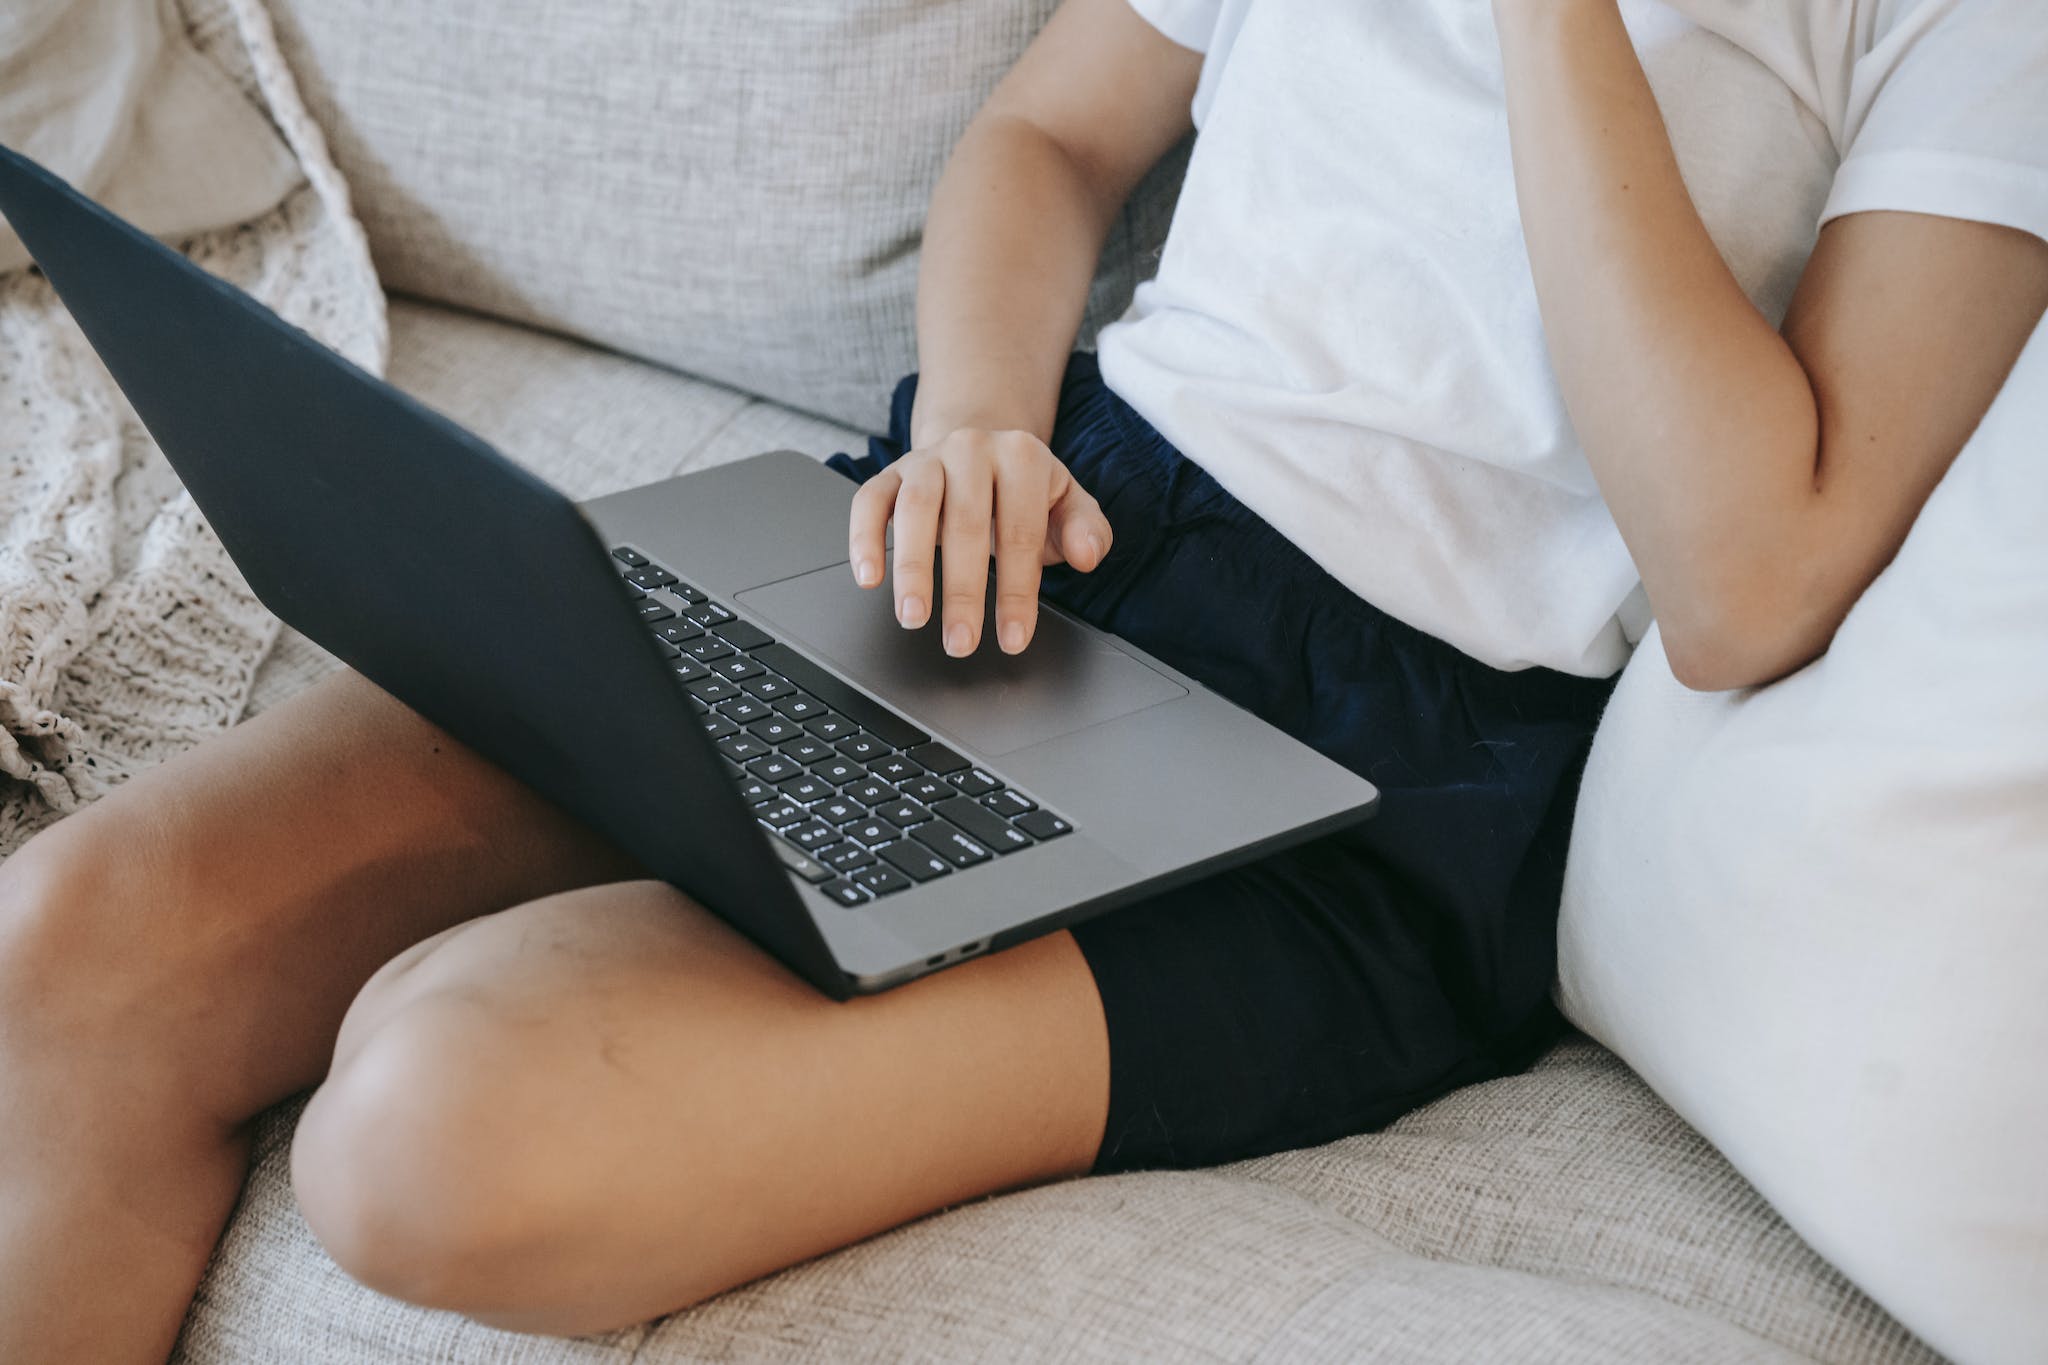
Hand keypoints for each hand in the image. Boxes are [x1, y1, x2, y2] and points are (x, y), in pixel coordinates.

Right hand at [847, 428, 1112, 655]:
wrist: (980, 448)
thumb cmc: (1024, 492)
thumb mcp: (1067, 504)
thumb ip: (1087, 529)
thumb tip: (1087, 555)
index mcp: (1021, 456)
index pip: (1021, 532)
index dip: (1017, 591)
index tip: (1012, 639)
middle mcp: (971, 449)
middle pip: (966, 524)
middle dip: (963, 591)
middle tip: (960, 642)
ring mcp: (926, 459)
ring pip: (914, 509)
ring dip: (912, 568)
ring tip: (913, 617)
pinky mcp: (890, 474)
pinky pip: (869, 501)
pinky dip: (864, 539)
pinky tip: (869, 578)